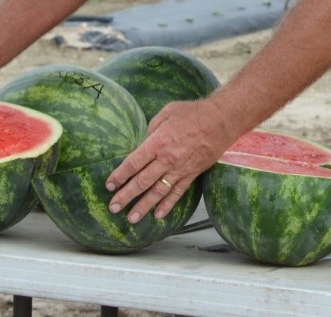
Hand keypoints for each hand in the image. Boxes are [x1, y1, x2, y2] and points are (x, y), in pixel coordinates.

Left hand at [105, 97, 233, 222]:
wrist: (221, 121)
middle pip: (142, 182)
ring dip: (143, 206)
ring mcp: (180, 169)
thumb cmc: (193, 113)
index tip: (109, 185)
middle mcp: (167, 159)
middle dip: (126, 196)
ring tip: (132, 218)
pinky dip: (167, 205)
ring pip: (158, 192)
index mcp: (157, 142)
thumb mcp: (167, 112)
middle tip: (113, 208)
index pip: (133, 163)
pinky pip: (177, 193)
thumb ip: (152, 128)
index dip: (119, 175)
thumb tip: (144, 141)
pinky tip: (158, 215)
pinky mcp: (192, 174)